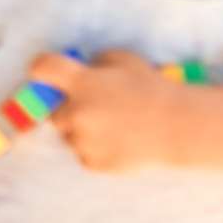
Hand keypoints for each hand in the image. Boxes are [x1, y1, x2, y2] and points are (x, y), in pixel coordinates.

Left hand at [32, 49, 191, 172]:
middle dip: (69, 108)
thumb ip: (93, 63)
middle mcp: (76, 112)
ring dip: (82, 131)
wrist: (181, 126)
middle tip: (96, 108)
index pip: (42, 68)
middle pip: (53, 111)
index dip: (42, 68)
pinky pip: (83, 154)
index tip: (46, 72)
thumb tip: (75, 70)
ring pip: (68, 135)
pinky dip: (96, 149)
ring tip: (114, 126)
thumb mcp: (123, 60)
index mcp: (81, 83)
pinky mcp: (93, 162)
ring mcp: (83, 140)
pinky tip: (119, 141)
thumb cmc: (152, 88)